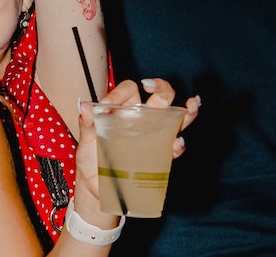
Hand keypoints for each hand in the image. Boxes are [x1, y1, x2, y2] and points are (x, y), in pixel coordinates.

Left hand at [73, 78, 200, 216]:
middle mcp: (140, 120)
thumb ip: (87, 125)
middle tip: (153, 86)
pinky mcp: (158, 157)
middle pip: (159, 97)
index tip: (105, 106)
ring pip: (175, 120)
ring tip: (192, 104)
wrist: (96, 189)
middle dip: (162, 88)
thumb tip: (84, 106)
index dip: (119, 93)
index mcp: (122, 112)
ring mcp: (152, 138)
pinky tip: (177, 142)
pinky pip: (173, 149)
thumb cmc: (90, 161)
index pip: (129, 90)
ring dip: (187, 111)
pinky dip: (178, 145)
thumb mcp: (86, 143)